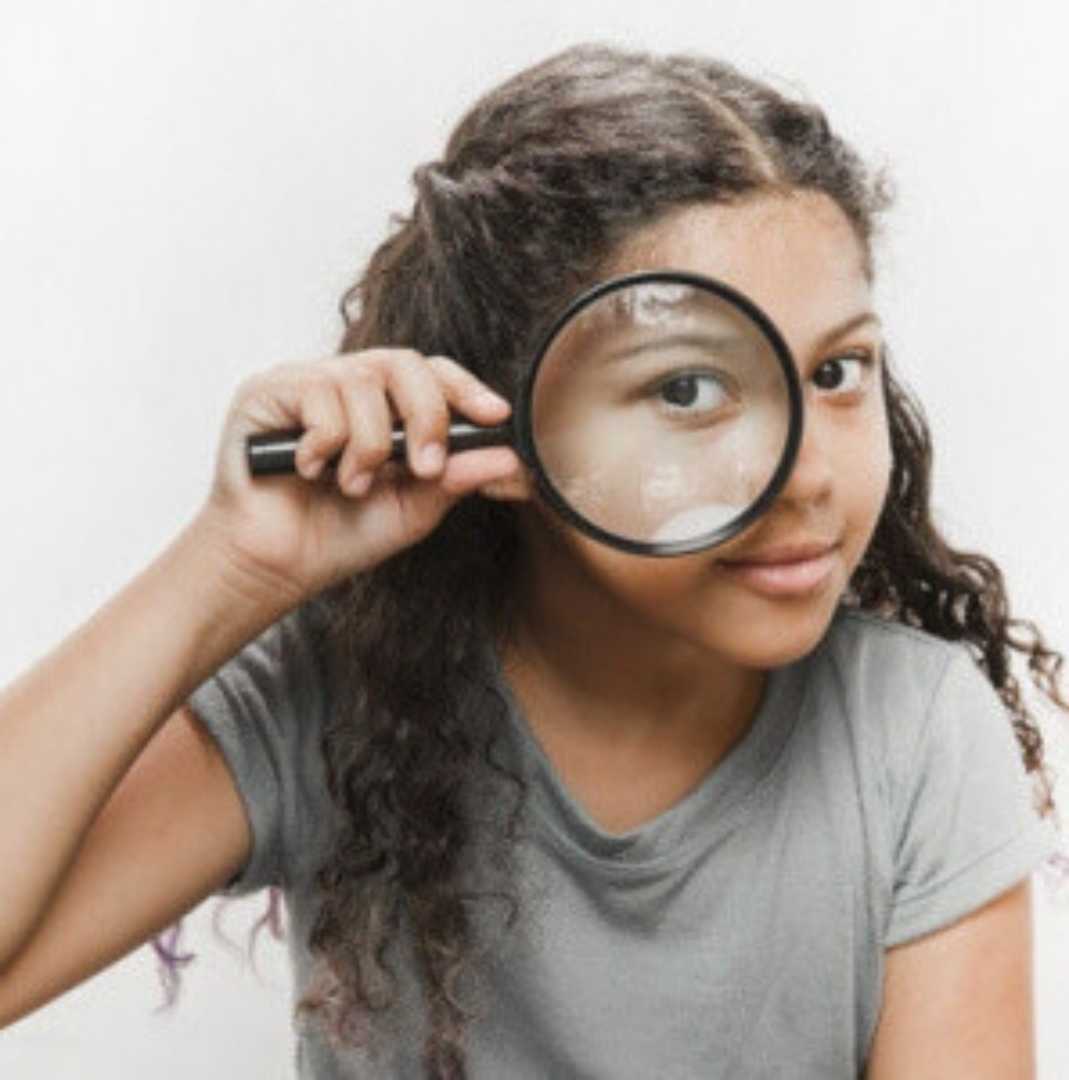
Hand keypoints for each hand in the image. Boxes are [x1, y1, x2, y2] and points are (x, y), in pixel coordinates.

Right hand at [193, 348, 521, 604]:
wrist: (275, 568)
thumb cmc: (338, 536)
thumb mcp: (411, 509)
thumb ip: (454, 479)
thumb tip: (508, 456)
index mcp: (382, 406)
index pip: (431, 373)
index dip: (466, 388)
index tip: (495, 415)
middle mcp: (345, 384)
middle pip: (403, 362)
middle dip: (426, 414)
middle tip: (426, 465)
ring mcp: (306, 383)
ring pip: (363, 382)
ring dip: (369, 446)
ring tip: (352, 486)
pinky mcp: (267, 391)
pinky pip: (318, 396)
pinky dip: (325, 443)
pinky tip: (308, 471)